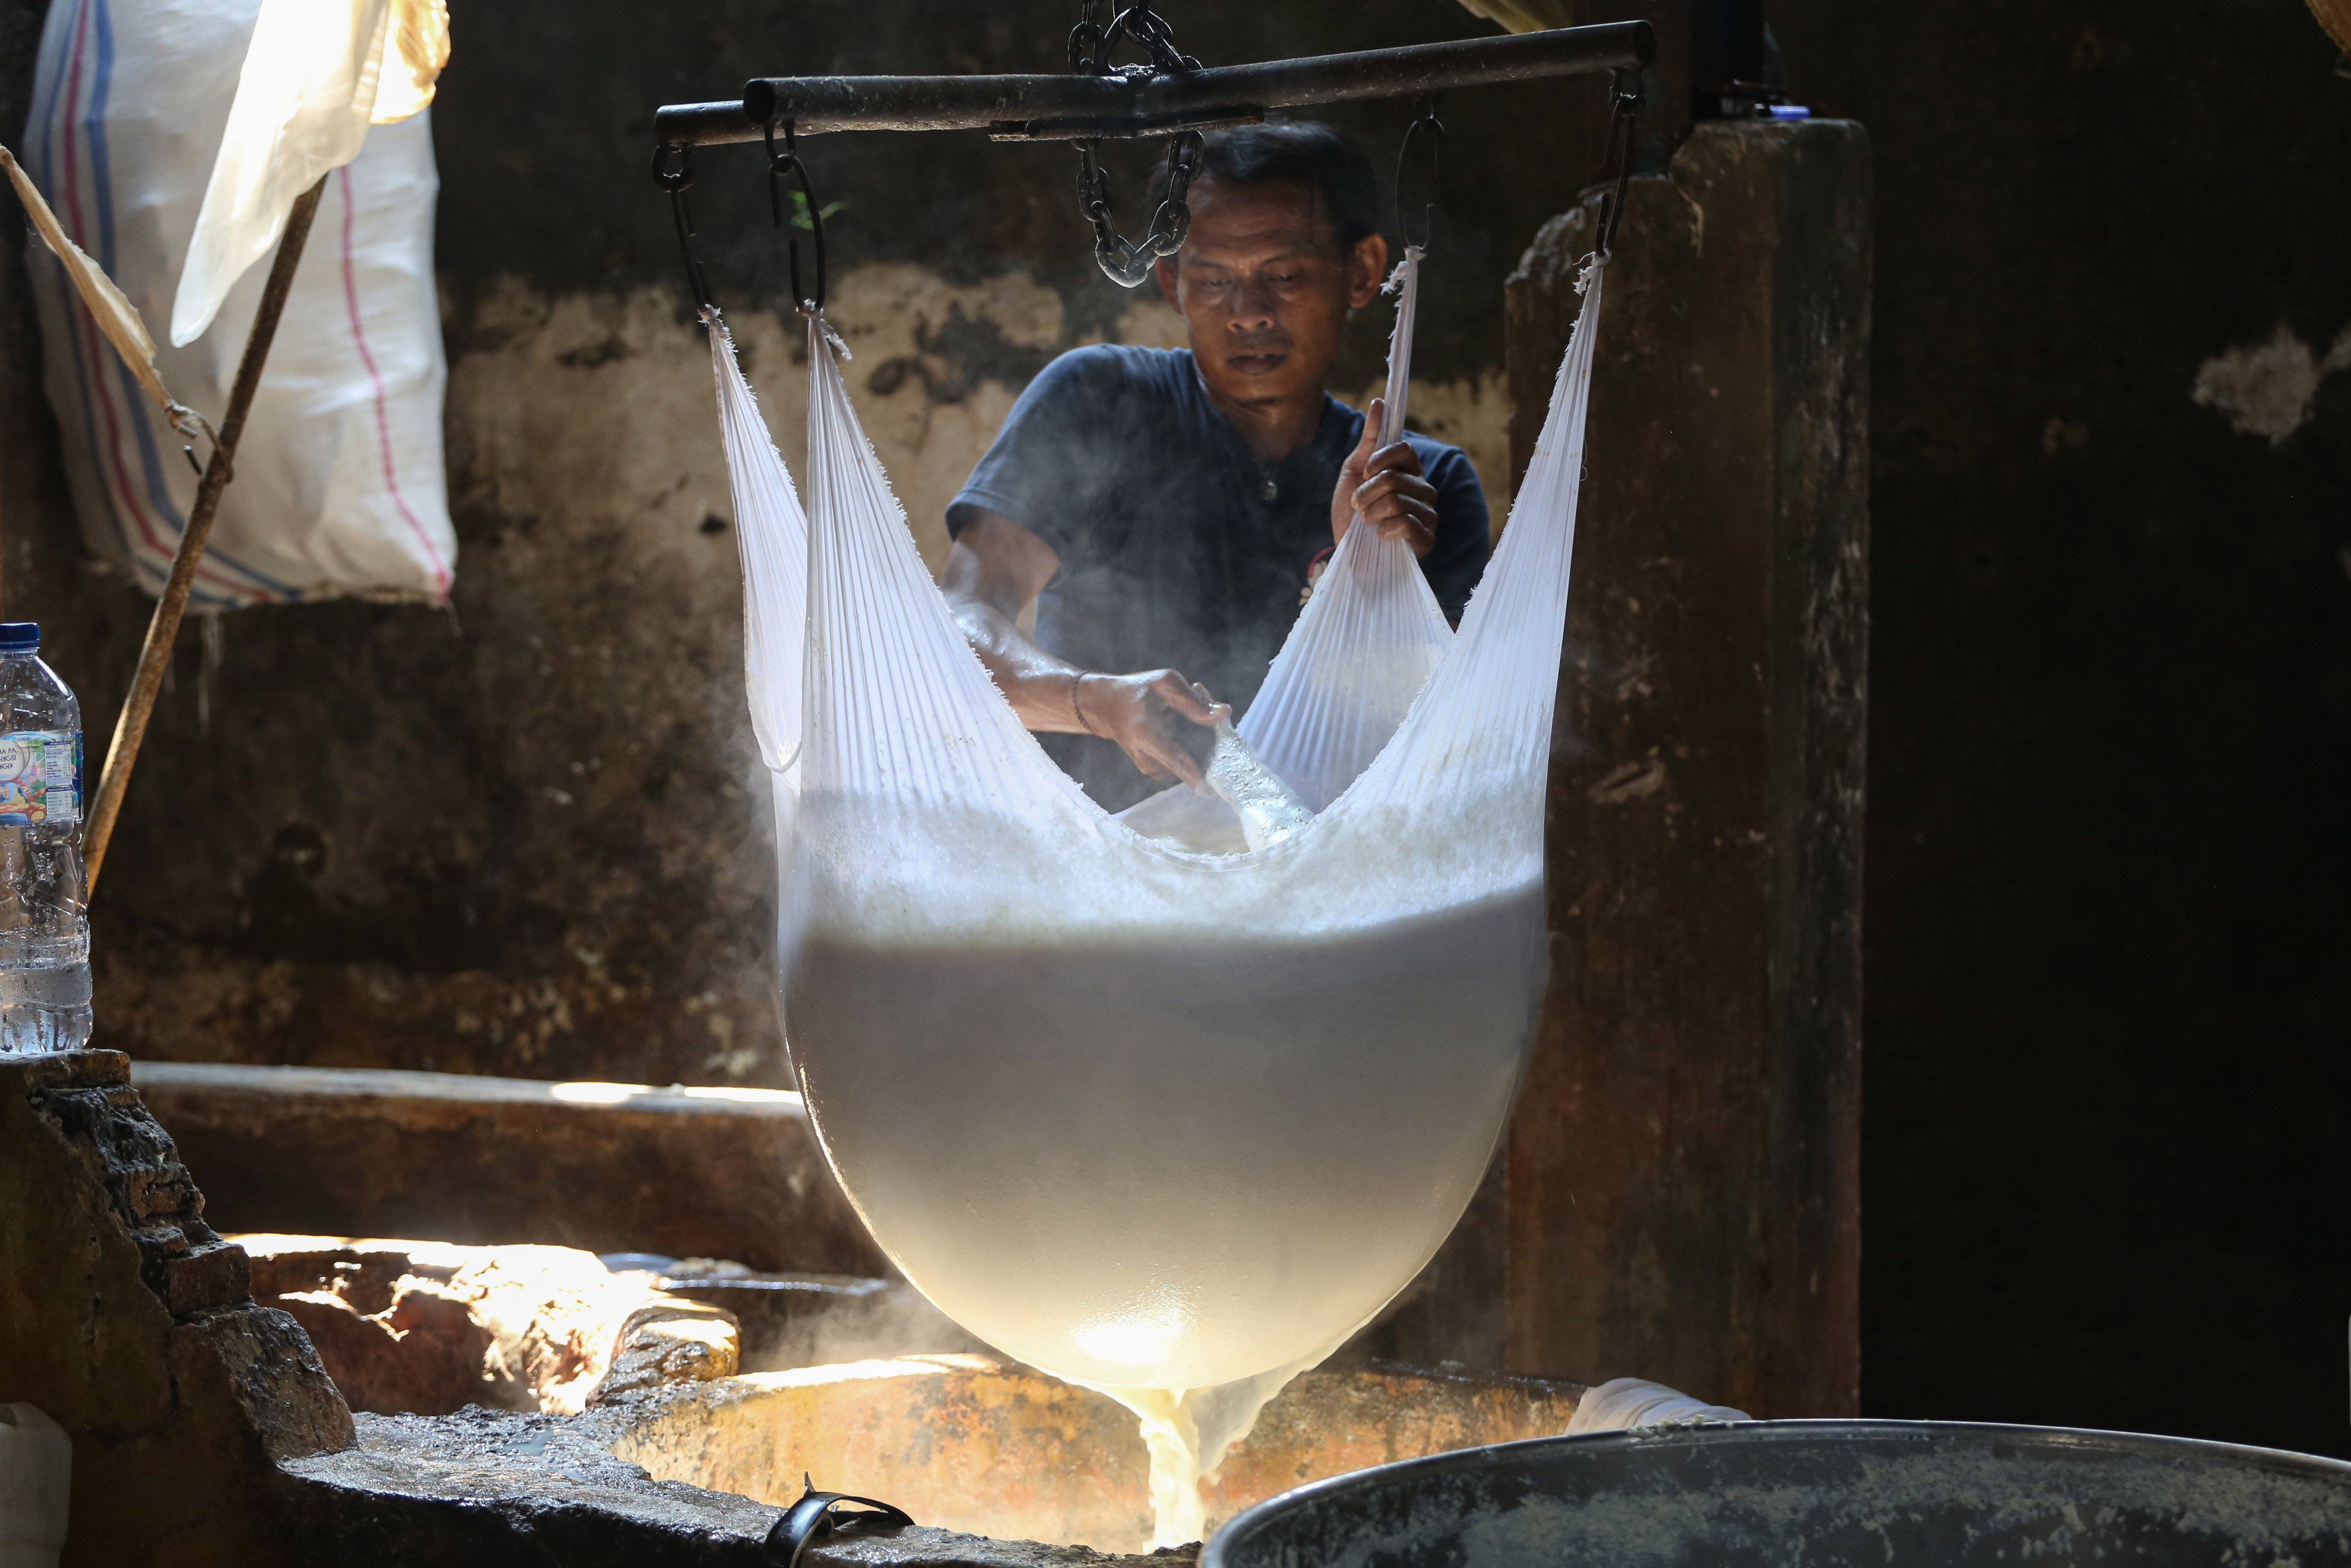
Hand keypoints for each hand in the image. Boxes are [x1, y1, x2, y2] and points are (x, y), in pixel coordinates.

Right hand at [1075, 670, 1227, 788]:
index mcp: (1146, 735)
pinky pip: (1184, 764)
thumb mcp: (1165, 683)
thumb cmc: (1138, 690)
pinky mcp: (1157, 772)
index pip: (1175, 759)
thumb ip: (1193, 701)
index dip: (1195, 774)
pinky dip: (1192, 748)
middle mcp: (1147, 759)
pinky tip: (1183, 729)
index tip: (1211, 789)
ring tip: (1188, 717)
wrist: (1107, 706)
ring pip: (1191, 763)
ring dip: (1201, 743)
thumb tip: (1225, 714)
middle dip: (1209, 741)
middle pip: (1192, 762)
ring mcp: (1152, 769)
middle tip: (1208, 712)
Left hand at [1330, 397, 1439, 556]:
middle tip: (1359, 506)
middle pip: (1394, 478)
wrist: (1346, 550)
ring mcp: (1428, 514)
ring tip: (1367, 522)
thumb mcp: (1353, 472)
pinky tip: (1380, 536)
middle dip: (1366, 493)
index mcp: (1409, 470)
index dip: (1379, 459)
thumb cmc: (1352, 511)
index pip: (1404, 449)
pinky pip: (1407, 525)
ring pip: (1397, 501)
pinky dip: (1384, 530)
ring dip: (1371, 513)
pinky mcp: (1427, 539)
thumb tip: (1379, 403)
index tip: (1364, 473)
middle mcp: (1424, 489)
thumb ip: (1368, 440)